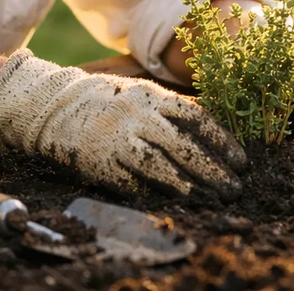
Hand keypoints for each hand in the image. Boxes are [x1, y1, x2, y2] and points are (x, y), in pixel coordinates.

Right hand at [0, 49, 246, 200]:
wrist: (52, 106)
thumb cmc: (106, 100)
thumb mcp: (140, 92)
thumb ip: (171, 107)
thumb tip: (213, 124)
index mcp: (149, 96)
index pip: (196, 118)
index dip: (222, 141)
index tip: (241, 161)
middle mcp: (135, 117)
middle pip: (183, 148)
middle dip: (213, 171)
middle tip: (233, 188)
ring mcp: (116, 141)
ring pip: (160, 169)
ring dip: (188, 187)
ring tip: (207, 198)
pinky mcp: (99, 163)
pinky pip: (132, 184)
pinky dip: (153, 194)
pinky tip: (171, 201)